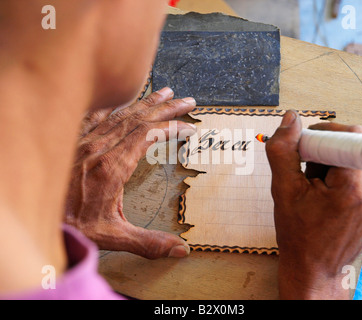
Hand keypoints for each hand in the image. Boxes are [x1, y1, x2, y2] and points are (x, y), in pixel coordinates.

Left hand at [65, 87, 196, 258]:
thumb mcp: (112, 236)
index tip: (189, 127)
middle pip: (138, 118)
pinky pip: (96, 114)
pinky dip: (114, 104)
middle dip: (166, 108)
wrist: (32, 215)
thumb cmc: (71, 225)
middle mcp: (99, 148)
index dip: (171, 128)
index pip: (148, 136)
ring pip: (120, 113)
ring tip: (165, 92)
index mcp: (112, 167)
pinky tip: (123, 99)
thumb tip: (180, 250)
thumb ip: (148, 242)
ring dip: (145, 102)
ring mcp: (85, 141)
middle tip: (187, 101)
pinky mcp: (74, 140)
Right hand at [265, 110, 361, 298]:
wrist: (315, 270)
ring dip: (332, 165)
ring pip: (355, 159)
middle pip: (351, 146)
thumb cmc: (299, 236)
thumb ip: (284, 150)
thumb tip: (290, 120)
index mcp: (353, 188)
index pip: (348, 135)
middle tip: (305, 173)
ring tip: (315, 189)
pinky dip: (341, 176)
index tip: (303, 148)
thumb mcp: (283, 190)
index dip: (321, 136)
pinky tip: (326, 195)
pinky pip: (361, 174)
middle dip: (323, 152)